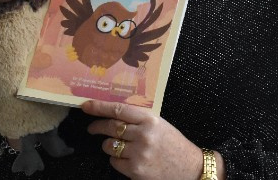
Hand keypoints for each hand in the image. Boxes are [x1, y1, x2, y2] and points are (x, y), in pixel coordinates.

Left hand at [83, 100, 203, 179]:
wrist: (191, 168)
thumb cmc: (174, 144)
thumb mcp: (159, 124)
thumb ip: (139, 119)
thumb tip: (112, 114)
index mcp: (150, 119)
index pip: (118, 110)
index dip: (99, 107)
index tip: (86, 105)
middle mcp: (143, 135)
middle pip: (110, 127)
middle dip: (97, 127)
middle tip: (92, 127)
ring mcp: (139, 154)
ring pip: (109, 146)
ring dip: (109, 146)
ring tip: (119, 146)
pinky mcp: (136, 171)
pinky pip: (115, 162)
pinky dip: (117, 160)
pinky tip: (128, 159)